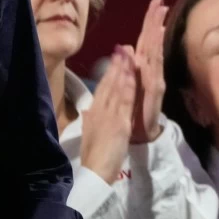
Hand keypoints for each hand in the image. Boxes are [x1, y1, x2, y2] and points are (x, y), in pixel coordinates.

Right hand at [80, 47, 136, 184]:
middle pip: (108, 84)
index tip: (115, 57)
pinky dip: (127, 87)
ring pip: (116, 88)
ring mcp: (108, 116)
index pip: (102, 89)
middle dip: (116, 65)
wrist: (94, 172)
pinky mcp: (118, 124)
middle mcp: (100, 110)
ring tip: (127, 53)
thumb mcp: (91, 132)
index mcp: (94, 113)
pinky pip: (124, 102)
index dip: (109, 72)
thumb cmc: (95, 155)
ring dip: (122, 70)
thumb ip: (91, 119)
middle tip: (122, 46)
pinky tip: (131, 75)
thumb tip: (87, 110)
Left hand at [131, 0, 167, 143]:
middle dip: (154, 21)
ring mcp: (154, 78)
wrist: (141, 134)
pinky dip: (155, 53)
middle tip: (160, 2)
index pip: (144, 41)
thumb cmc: (134, 110)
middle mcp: (149, 70)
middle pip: (151, 41)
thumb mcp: (126, 86)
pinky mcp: (155, 88)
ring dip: (156, 33)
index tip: (154, 3)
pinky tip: (156, 40)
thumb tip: (126, 47)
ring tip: (160, 16)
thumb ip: (126, 67)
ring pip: (154, 51)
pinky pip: (153, 68)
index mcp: (140, 68)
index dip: (148, 22)